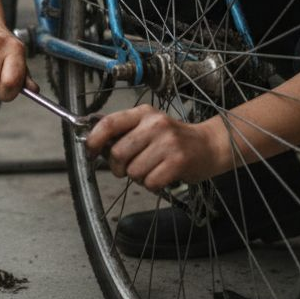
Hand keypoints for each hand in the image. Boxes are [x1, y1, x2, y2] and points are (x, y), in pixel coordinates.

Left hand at [83, 105, 229, 190]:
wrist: (209, 145)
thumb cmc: (174, 140)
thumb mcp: (148, 126)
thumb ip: (124, 133)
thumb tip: (93, 144)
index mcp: (143, 113)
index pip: (109, 123)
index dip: (94, 140)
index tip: (90, 152)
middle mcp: (155, 124)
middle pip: (118, 153)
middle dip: (118, 167)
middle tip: (128, 168)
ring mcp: (168, 142)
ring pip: (133, 171)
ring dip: (138, 177)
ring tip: (152, 169)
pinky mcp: (178, 161)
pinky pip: (150, 182)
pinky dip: (152, 185)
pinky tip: (162, 176)